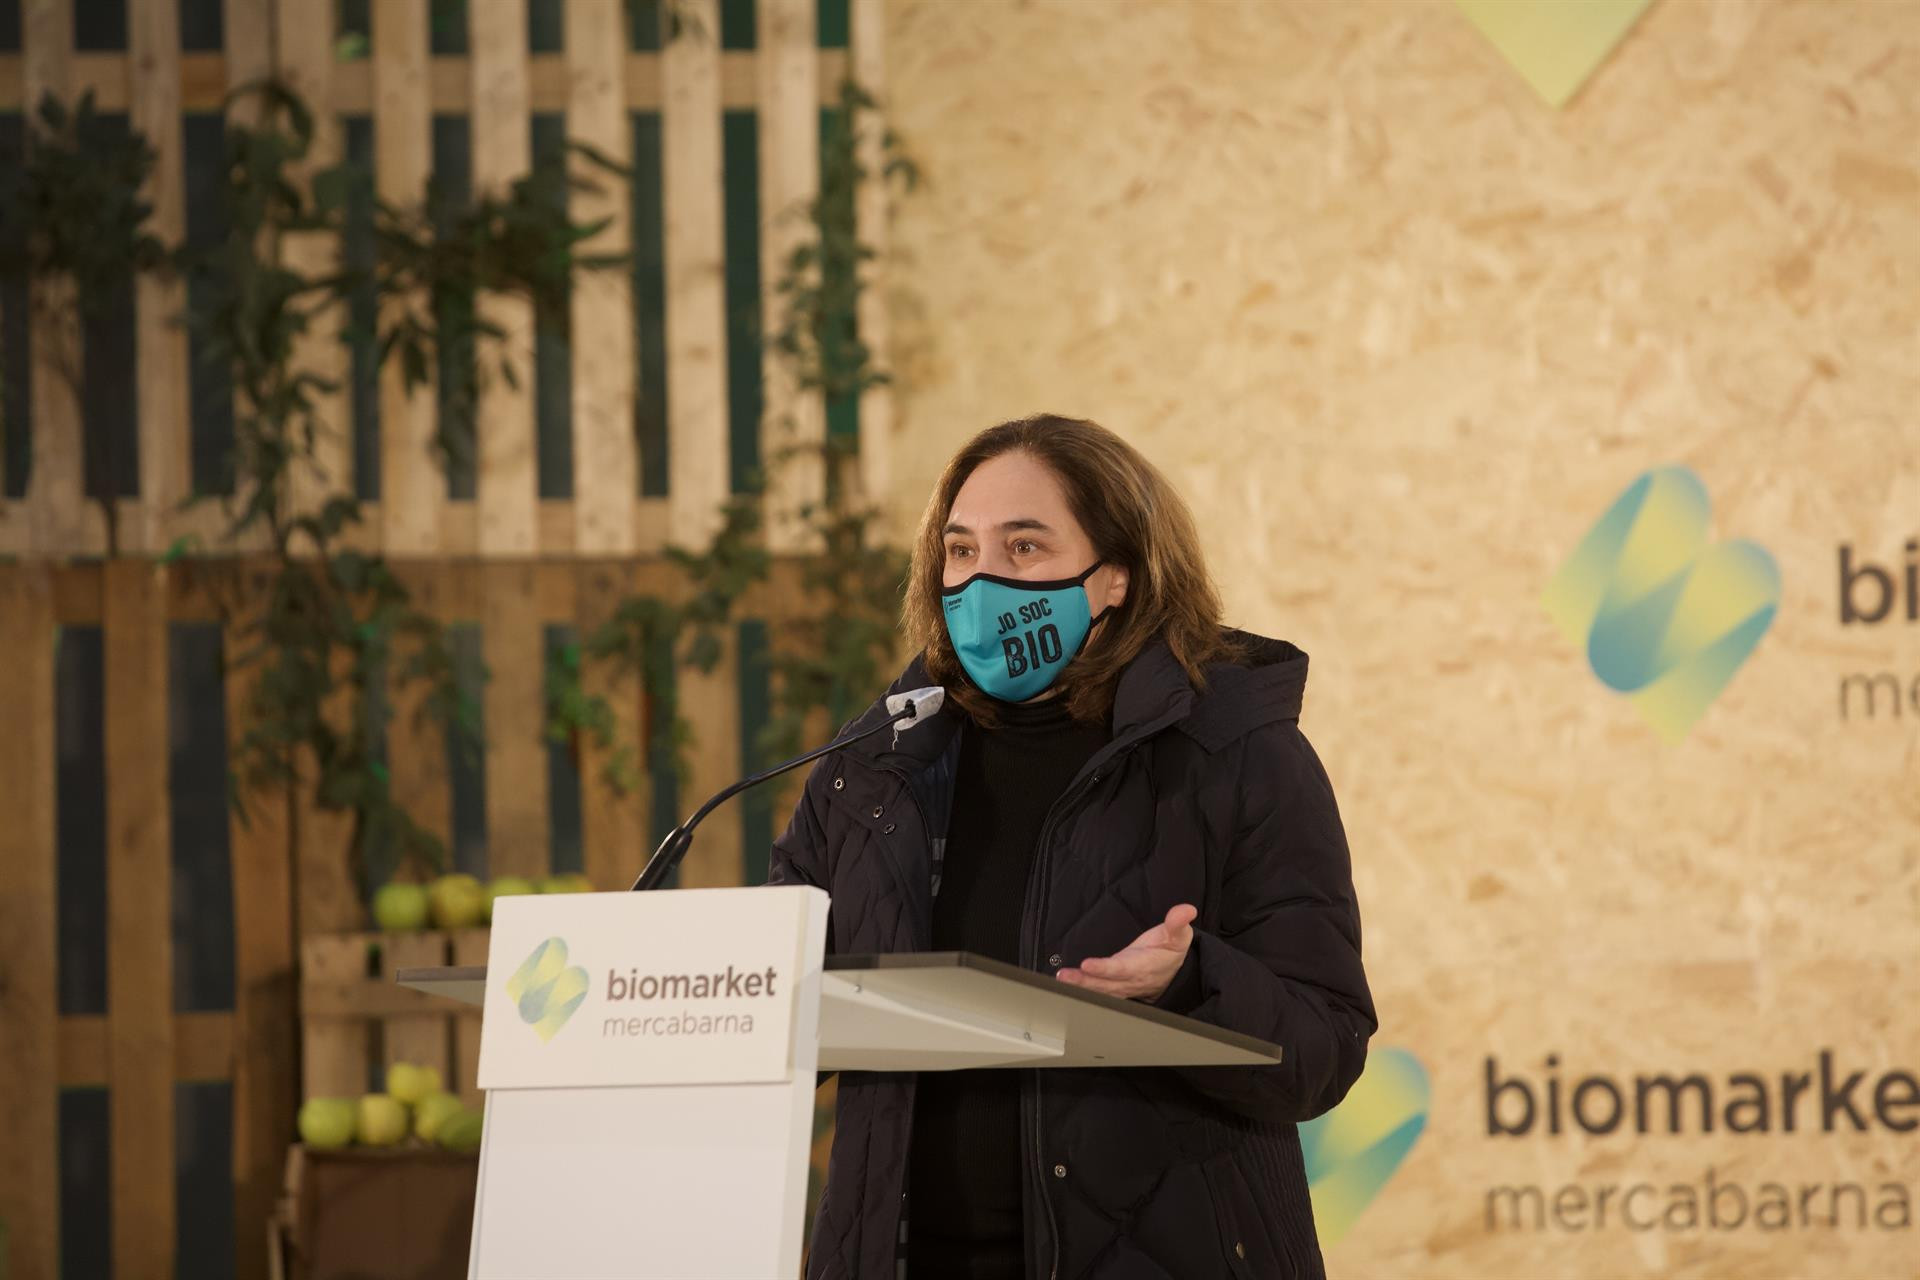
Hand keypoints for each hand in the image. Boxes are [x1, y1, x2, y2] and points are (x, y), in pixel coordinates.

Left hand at [1054, 904, 1196, 1001]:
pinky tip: (1065, 985)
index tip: (1087, 965)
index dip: (1104, 969)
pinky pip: (1097, 992)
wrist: (1171, 974)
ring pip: (1098, 990)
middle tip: (1064, 977)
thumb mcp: (1179, 936)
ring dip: (1079, 986)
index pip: (1122, 969)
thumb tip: (1186, 910)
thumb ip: (1178, 923)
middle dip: (1083, 981)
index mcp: (1143, 967)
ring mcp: (1120, 985)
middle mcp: (1129, 979)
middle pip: (1105, 984)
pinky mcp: (1113, 987)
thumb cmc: (1170, 951)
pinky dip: (1081, 990)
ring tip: (1061, 979)